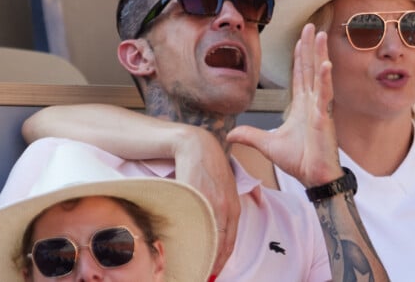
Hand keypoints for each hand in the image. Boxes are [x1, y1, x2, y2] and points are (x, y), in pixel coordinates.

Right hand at [173, 127, 239, 275]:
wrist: (197, 145)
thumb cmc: (208, 168)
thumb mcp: (223, 190)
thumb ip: (223, 211)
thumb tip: (215, 234)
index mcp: (234, 209)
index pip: (229, 244)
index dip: (220, 261)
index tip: (213, 273)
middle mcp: (225, 208)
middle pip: (219, 245)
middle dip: (210, 262)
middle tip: (200, 274)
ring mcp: (210, 203)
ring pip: (206, 236)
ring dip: (198, 253)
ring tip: (190, 265)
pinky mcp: (195, 196)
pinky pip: (191, 223)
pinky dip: (187, 237)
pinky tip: (180, 246)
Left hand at [228, 24, 342, 186]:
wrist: (313, 177)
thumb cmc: (298, 160)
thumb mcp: (267, 145)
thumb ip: (250, 136)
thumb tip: (230, 135)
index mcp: (301, 106)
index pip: (300, 75)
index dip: (300, 57)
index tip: (300, 39)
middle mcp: (312, 103)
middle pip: (310, 68)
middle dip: (310, 46)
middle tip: (312, 26)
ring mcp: (319, 109)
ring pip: (319, 76)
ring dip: (319, 55)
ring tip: (321, 36)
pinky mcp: (324, 119)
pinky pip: (324, 96)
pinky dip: (325, 80)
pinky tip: (325, 65)